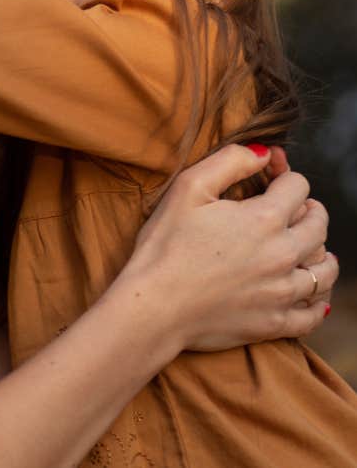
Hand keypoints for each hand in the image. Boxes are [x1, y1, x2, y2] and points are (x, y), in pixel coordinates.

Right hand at [126, 144, 336, 353]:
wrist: (154, 305)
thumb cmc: (165, 244)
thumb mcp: (188, 188)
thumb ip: (230, 161)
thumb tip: (263, 153)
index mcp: (264, 219)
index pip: (297, 186)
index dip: (284, 173)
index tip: (271, 172)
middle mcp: (283, 255)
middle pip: (318, 225)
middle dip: (309, 209)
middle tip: (295, 207)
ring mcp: (282, 293)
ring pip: (323, 270)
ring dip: (321, 253)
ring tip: (310, 248)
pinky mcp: (275, 323)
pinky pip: (313, 313)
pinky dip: (317, 301)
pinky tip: (309, 293)